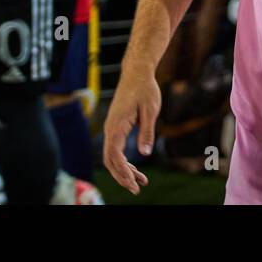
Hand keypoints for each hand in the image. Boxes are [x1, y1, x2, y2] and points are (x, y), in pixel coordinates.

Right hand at [102, 71, 160, 194]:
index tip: (133, 184)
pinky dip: (124, 160)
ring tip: (140, 182)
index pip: (114, 155)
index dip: (122, 172)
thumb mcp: (150, 110)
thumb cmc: (145, 89)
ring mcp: (111, 128)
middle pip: (110, 160)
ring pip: (112, 156)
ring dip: (124, 170)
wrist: (136, 73)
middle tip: (137, 189)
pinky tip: (136, 168)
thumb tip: (144, 153)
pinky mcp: (116, 126)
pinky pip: (116, 148)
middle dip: (122, 176)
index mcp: (116, 126)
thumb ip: (147, 132)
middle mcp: (110, 129)